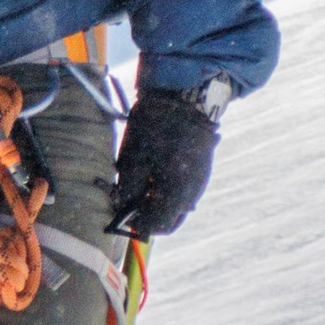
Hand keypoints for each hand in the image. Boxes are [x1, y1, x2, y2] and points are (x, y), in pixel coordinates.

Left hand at [110, 84, 220, 240]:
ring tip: (142, 184)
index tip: (122, 213)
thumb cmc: (154, 128)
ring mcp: (200, 183)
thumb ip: (128, 190)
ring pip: (178, 207)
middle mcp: (192, 195)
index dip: (136, 224)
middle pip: (170, 221)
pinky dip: (170, 191)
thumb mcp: (133, 159)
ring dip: (160, 204)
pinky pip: (185, 192)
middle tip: (131, 203)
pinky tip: (156, 172)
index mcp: (175, 194)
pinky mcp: (202, 171)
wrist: (185, 98)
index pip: (156, 227)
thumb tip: (123, 206)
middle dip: (149, 217)